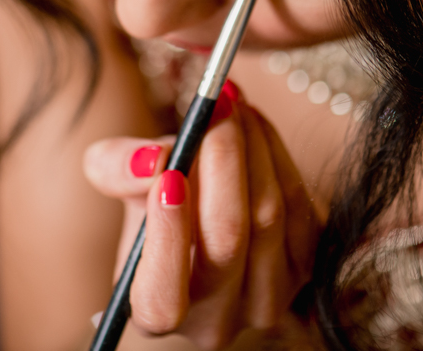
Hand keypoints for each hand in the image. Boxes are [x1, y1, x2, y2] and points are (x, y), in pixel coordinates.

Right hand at [83, 82, 319, 349]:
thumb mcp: (121, 181)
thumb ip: (116, 168)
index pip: (162, 299)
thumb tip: (151, 162)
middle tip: (216, 106)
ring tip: (233, 101)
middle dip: (223, 162)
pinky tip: (255, 124)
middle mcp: (214, 321)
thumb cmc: (156, 199)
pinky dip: (276, 154)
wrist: (204, 203)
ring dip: (253, 147)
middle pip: (228, 241)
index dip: (166, 240)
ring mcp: (266, 300)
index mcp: (156, 314)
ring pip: (269, 217)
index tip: (168, 176)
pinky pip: (300, 205)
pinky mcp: (306, 270)